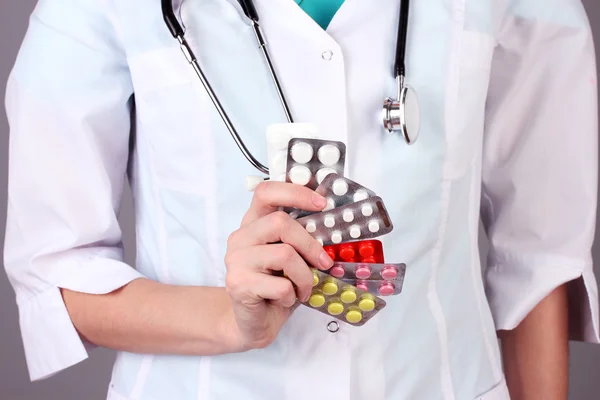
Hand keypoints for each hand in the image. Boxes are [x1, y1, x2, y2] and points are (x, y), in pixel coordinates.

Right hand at [224, 181, 333, 349]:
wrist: (253, 323)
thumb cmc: (276, 287)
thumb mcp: (293, 258)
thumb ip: (302, 240)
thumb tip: (334, 228)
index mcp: (253, 223)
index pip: (266, 192)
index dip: (295, 192)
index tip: (322, 203)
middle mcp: (240, 237)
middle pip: (280, 222)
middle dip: (310, 244)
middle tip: (324, 263)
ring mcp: (236, 260)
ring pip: (284, 254)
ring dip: (305, 276)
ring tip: (305, 288)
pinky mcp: (238, 284)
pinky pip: (280, 285)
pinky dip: (293, 295)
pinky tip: (287, 300)